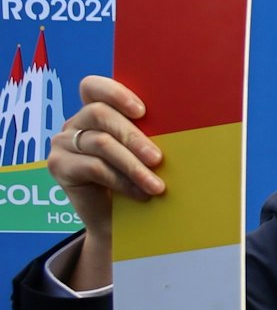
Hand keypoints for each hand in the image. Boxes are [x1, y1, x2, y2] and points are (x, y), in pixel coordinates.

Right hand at [49, 76, 165, 290]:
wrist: (117, 222)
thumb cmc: (137, 182)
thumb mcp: (144, 154)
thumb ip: (150, 135)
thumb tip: (184, 124)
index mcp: (94, 111)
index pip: (92, 87)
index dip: (115, 92)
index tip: (142, 111)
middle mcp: (75, 123)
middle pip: (100, 114)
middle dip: (134, 137)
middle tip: (159, 159)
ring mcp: (63, 143)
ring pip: (101, 143)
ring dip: (133, 165)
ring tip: (157, 185)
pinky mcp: (58, 166)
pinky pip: (93, 167)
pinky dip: (122, 181)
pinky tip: (141, 194)